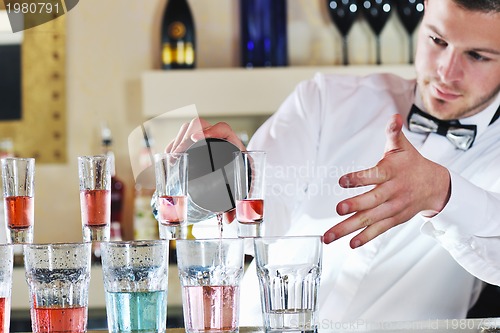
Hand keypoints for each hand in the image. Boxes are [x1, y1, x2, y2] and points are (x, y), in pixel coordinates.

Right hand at [166, 118, 244, 224]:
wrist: (245, 171)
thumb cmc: (245, 177)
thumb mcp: (243, 186)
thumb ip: (237, 202)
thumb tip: (228, 218)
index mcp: (234, 144)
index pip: (222, 129)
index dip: (210, 130)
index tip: (196, 138)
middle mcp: (219, 138)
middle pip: (200, 125)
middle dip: (185, 137)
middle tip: (177, 154)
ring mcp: (207, 139)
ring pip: (189, 129)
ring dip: (177, 140)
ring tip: (171, 156)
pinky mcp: (198, 143)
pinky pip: (184, 136)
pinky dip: (175, 143)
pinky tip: (170, 155)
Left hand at [323, 114, 450, 247]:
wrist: (436, 186)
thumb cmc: (412, 164)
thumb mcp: (403, 146)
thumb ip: (394, 133)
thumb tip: (394, 117)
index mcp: (392, 172)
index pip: (374, 175)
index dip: (358, 178)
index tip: (342, 180)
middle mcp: (392, 192)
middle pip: (371, 201)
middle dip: (354, 206)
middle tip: (338, 210)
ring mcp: (393, 208)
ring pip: (370, 220)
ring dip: (349, 229)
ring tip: (330, 236)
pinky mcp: (393, 220)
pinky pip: (378, 230)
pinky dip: (365, 238)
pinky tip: (350, 244)